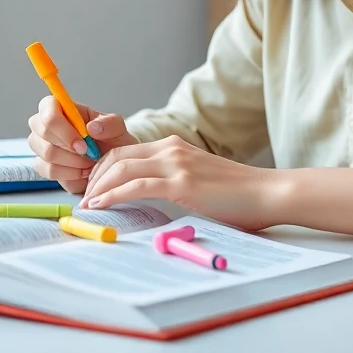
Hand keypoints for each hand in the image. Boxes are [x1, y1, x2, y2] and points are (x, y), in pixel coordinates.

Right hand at [26, 96, 137, 193]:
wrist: (111, 166)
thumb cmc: (110, 142)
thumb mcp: (117, 129)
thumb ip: (109, 124)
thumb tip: (91, 127)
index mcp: (62, 108)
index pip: (48, 107)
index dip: (61, 124)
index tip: (82, 139)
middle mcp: (46, 125)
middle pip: (42, 132)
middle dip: (68, 146)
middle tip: (89, 153)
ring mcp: (42, 146)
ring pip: (47, 154)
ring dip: (73, 162)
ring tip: (89, 162)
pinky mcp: (44, 166)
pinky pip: (50, 171)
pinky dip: (70, 174)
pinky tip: (83, 172)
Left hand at [79, 136, 277, 231]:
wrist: (268, 193)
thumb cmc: (238, 194)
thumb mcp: (198, 180)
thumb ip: (174, 182)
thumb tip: (148, 199)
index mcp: (173, 146)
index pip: (124, 151)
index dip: (101, 169)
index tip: (92, 188)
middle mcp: (170, 149)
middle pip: (116, 156)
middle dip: (93, 177)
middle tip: (84, 198)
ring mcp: (176, 164)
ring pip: (121, 168)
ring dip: (98, 187)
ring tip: (88, 205)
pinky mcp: (182, 183)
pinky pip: (136, 186)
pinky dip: (112, 195)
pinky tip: (101, 205)